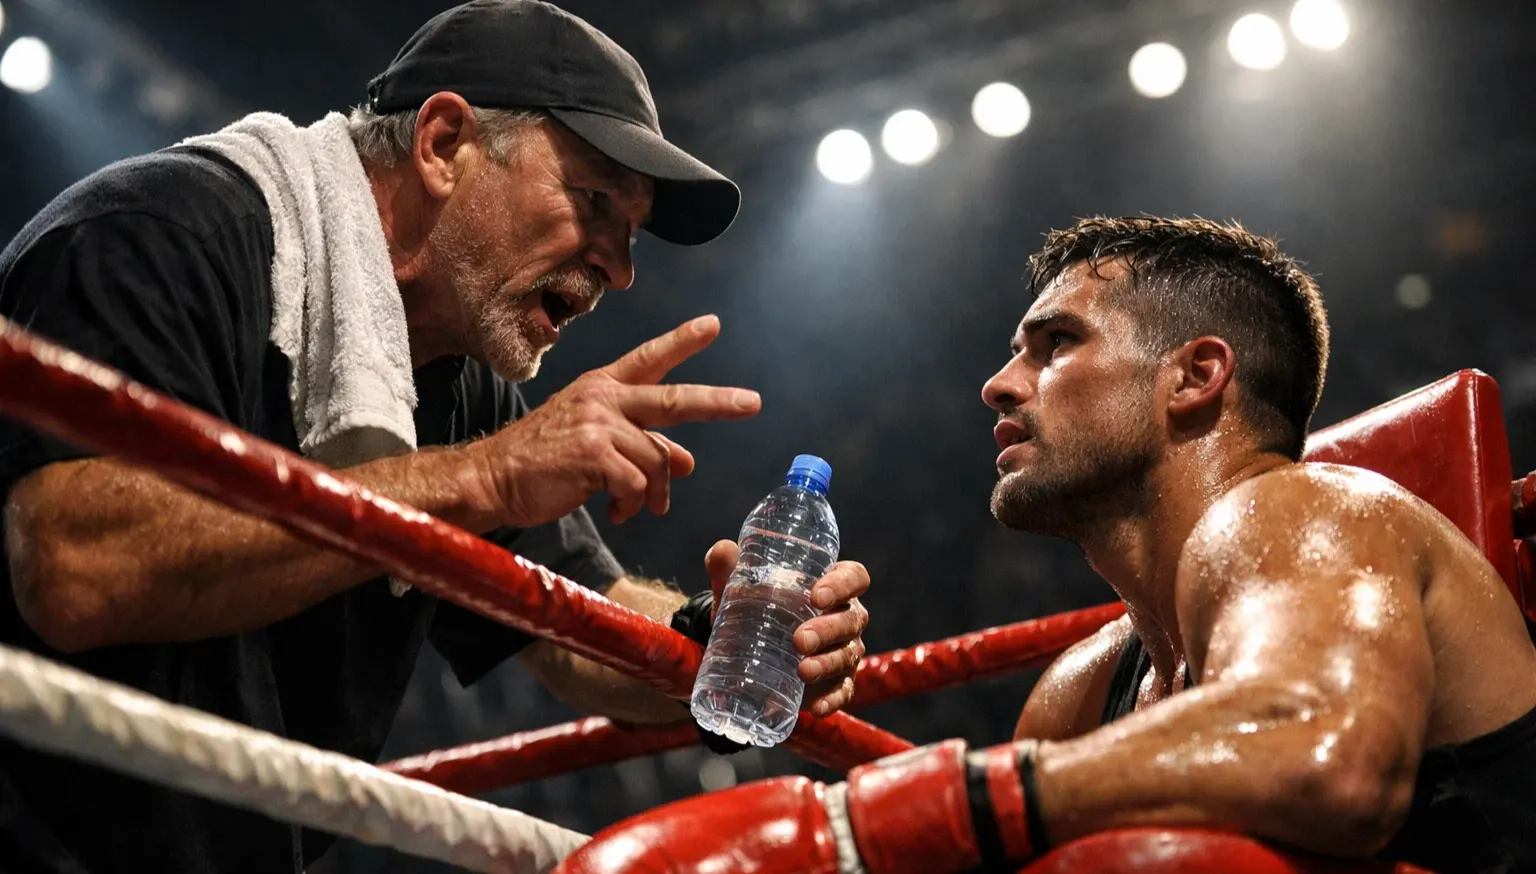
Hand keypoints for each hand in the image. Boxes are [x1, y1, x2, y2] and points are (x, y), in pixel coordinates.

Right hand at [473, 316, 760, 526]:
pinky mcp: (592, 455)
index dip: (682, 342)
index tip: (713, 325)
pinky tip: (616, 510)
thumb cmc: (545, 461)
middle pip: (672, 401)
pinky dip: (634, 504)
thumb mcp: (597, 445)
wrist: (495, 477)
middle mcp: (603, 398)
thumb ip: (643, 447)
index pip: (649, 358)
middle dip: (717, 402)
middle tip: (752, 403)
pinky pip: (637, 484)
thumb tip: (686, 462)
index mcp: (603, 388)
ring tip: (635, 506)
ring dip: (654, 493)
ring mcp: (598, 425)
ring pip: (656, 460)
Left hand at [705, 540, 870, 716]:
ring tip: (802, 671)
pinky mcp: (836, 682)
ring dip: (828, 663)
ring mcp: (844, 650)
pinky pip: (844, 690)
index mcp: (832, 585)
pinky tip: (817, 707)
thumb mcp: (738, 589)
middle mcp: (845, 616)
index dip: (843, 584)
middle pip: (852, 619)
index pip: (854, 577)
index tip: (817, 595)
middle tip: (799, 639)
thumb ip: (729, 569)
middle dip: (828, 629)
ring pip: (848, 654)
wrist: (745, 647)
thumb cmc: (754, 606)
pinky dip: (833, 699)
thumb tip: (722, 550)